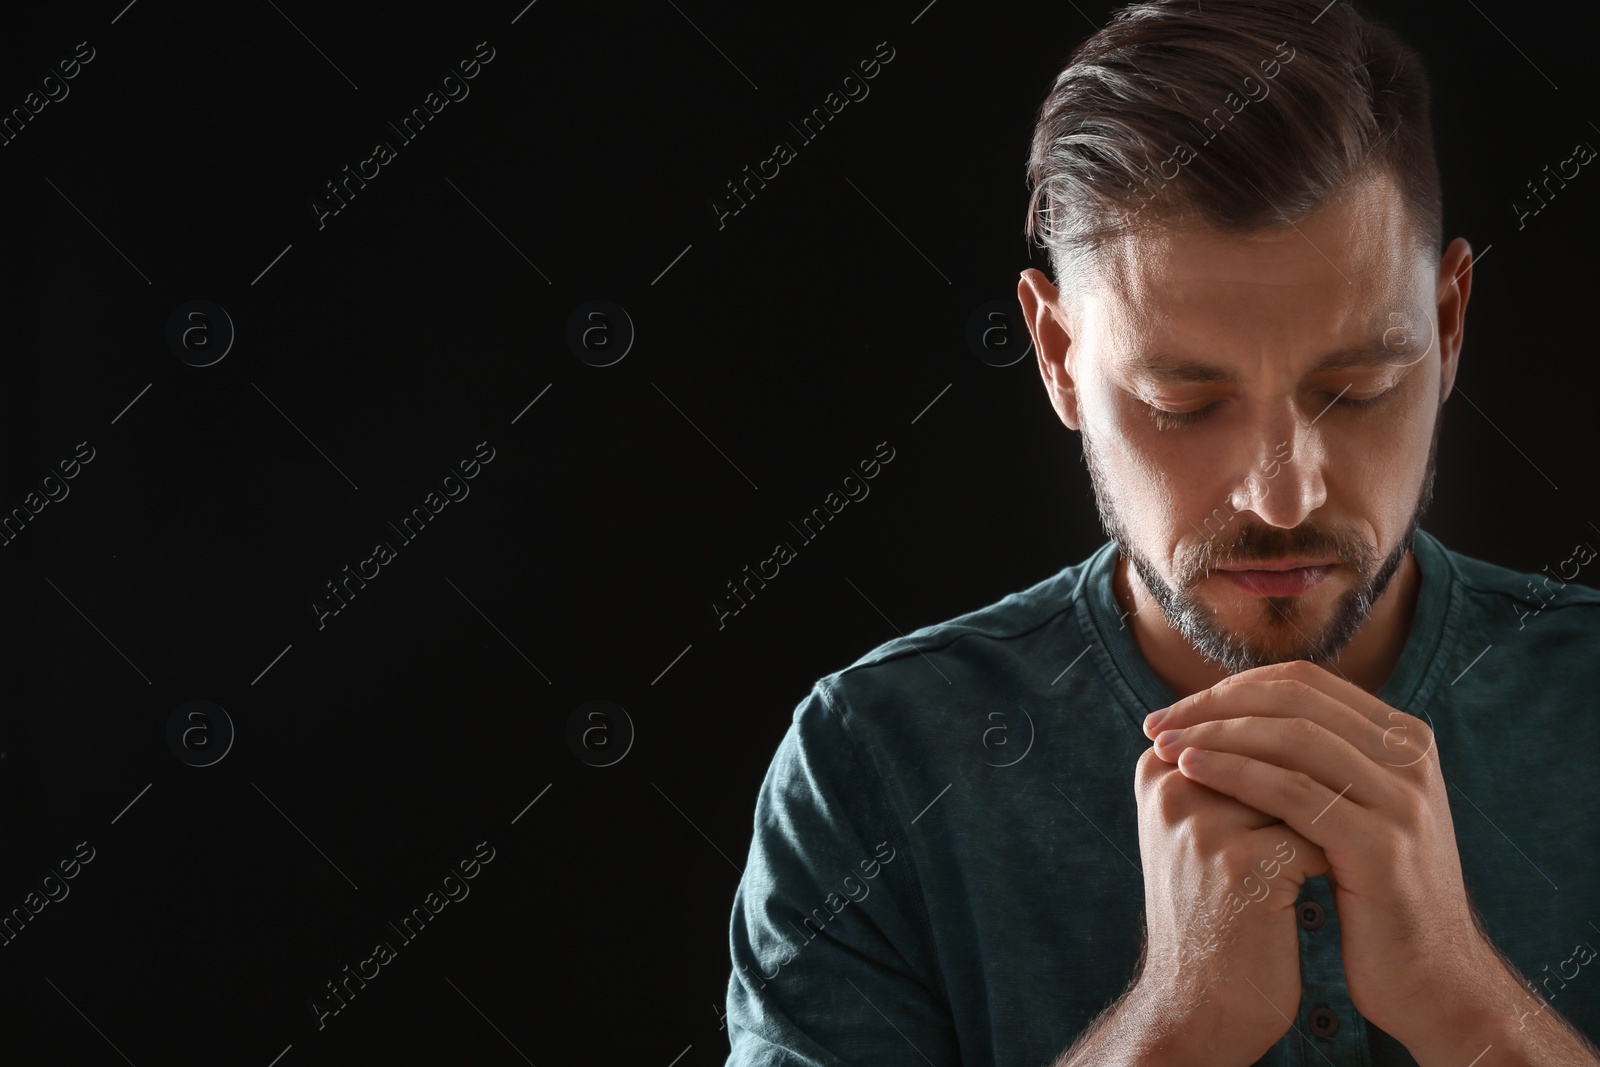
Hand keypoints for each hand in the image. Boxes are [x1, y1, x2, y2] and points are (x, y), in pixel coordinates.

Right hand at [1127, 744, 1330, 1064]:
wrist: (1200, 1001)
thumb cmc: (1214, 909)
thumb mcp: (1198, 827)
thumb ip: (1225, 768)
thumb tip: (1294, 709)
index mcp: (1158, 768)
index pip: (1249, 721)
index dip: (1296, 754)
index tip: (1301, 803)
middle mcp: (1171, 784)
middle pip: (1277, 747)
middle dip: (1316, 784)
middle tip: (1332, 823)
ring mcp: (1200, 820)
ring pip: (1302, 787)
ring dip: (1328, 818)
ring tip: (1327, 853)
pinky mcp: (1238, 861)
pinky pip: (1317, 833)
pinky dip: (1336, 858)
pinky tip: (1326, 887)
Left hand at [1143, 659, 1488, 1050]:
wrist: (1432, 982)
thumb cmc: (1377, 896)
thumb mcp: (1360, 812)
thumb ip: (1323, 762)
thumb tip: (1237, 715)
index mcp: (1404, 739)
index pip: (1303, 683)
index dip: (1231, 688)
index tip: (1175, 709)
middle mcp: (1411, 758)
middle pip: (1293, 701)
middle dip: (1214, 706)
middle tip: (1155, 723)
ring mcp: (1402, 800)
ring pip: (1290, 739)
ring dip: (1214, 735)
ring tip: (1161, 745)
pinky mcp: (1381, 846)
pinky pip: (1291, 793)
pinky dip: (1233, 774)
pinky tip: (1190, 773)